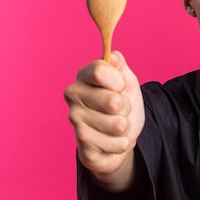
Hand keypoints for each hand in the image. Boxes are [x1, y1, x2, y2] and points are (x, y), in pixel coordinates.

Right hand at [64, 51, 143, 190]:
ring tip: (116, 125)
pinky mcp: (82, 143)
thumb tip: (113, 56)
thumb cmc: (121, 107)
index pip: (100, 71)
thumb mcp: (126, 82)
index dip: (119, 81)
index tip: (120, 87)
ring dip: (125, 127)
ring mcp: (75, 119)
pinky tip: (111, 140)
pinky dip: (122, 143)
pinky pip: (118, 143)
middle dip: (126, 107)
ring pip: (119, 125)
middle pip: (113, 101)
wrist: (117, 137)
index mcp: (84, 76)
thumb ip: (119, 66)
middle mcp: (73, 95)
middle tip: (118, 109)